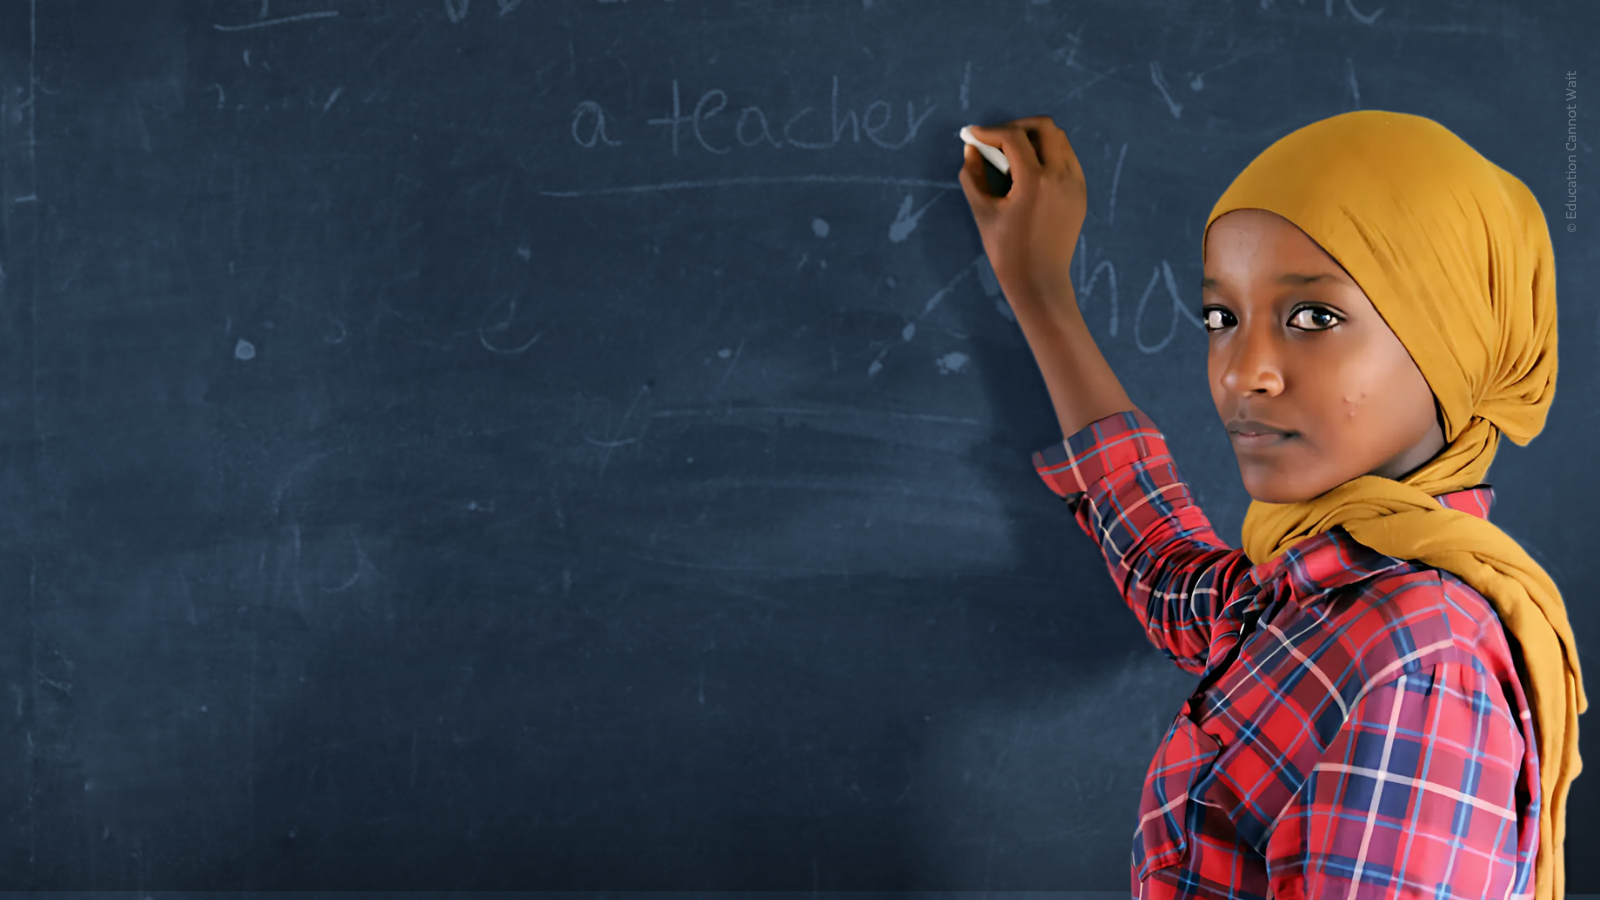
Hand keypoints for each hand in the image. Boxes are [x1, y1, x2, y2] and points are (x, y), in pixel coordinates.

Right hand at [957, 116, 1086, 316]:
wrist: (1039, 281)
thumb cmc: (1006, 251)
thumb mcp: (983, 212)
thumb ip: (973, 176)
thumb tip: (971, 148)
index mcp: (1035, 181)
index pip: (1014, 137)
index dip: (989, 131)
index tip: (973, 134)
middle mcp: (1061, 176)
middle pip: (1045, 127)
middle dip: (1017, 126)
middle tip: (996, 139)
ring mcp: (1075, 184)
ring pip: (1059, 140)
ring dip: (1034, 139)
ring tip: (1012, 155)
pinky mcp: (1081, 193)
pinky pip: (1067, 159)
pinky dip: (1048, 155)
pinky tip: (1030, 170)